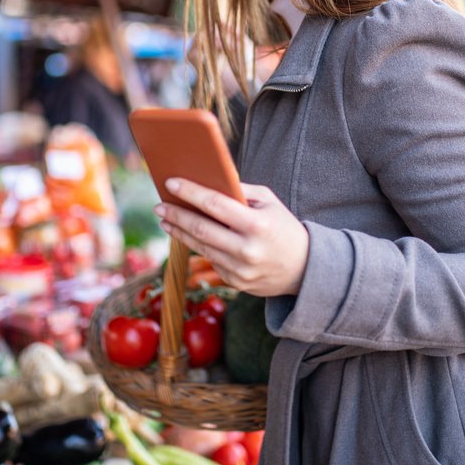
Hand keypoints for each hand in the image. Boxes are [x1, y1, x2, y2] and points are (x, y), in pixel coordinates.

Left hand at [154, 178, 308, 297]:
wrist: (305, 269)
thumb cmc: (283, 227)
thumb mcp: (269, 203)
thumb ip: (240, 192)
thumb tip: (206, 181)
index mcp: (258, 224)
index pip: (216, 205)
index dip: (190, 193)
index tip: (170, 183)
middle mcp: (248, 249)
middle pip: (201, 229)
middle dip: (176, 215)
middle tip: (159, 206)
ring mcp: (241, 269)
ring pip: (201, 247)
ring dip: (180, 232)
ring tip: (166, 219)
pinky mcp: (236, 283)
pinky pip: (211, 261)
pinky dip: (198, 246)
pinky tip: (187, 235)